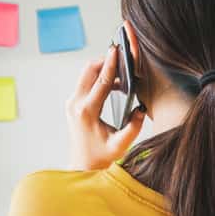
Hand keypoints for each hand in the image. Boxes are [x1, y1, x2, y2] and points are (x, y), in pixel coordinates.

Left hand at [66, 46, 144, 170]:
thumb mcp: (121, 144)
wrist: (83, 165)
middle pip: (89, 70)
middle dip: (105, 61)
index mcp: (87, 111)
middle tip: (122, 57)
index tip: (117, 50)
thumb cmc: (101, 156)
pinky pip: (86, 83)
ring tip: (122, 74)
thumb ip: (134, 127)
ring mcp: (72, 102)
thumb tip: (142, 109)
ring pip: (86, 74)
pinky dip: (99, 78)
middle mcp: (76, 104)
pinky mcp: (73, 103)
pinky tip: (114, 85)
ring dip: (102, 69)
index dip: (111, 64)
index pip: (101, 81)